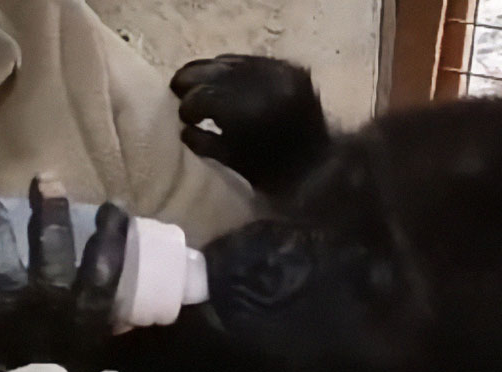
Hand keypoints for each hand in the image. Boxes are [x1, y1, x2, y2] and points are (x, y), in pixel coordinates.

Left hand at [0, 176, 129, 371]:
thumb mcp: (98, 365)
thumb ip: (103, 335)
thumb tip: (119, 316)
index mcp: (85, 313)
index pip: (106, 263)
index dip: (112, 233)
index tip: (116, 205)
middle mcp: (49, 300)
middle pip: (52, 245)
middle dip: (49, 210)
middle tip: (46, 178)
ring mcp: (8, 308)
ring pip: (0, 254)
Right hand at [171, 55, 329, 194]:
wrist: (324, 169)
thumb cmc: (276, 178)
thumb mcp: (236, 163)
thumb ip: (207, 143)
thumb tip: (184, 129)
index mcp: (249, 113)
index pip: (205, 97)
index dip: (188, 106)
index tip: (181, 117)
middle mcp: (265, 85)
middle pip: (215, 72)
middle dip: (192, 81)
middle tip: (177, 90)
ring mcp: (281, 73)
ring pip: (232, 62)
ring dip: (210, 72)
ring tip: (197, 84)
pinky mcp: (291, 69)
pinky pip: (253, 62)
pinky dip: (234, 71)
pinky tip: (223, 81)